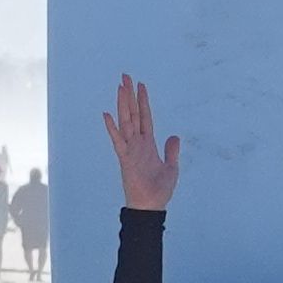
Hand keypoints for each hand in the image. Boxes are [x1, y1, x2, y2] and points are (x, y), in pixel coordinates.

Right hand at [103, 73, 179, 215]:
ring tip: (120, 87)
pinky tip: (107, 114)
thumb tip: (174, 136)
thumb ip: (171, 151)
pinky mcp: (125, 159)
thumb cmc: (159, 190)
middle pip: (133, 114)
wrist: (151, 207)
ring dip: (123, 104)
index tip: (140, 85)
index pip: (144, 117)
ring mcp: (130, 150)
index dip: (143, 101)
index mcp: (148, 144)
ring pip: (126, 121)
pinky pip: (118, 140)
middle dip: (129, 95)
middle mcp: (137, 143)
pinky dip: (112, 128)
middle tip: (125, 76)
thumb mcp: (171, 168)